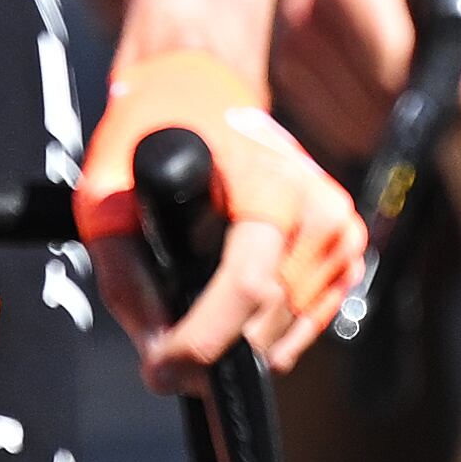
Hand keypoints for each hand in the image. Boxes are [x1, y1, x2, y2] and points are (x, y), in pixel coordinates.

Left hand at [78, 49, 366, 388]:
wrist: (207, 92)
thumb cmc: (158, 134)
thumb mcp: (111, 196)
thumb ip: (126, 278)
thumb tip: (157, 349)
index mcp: (267, 182)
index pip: (247, 284)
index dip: (201, 341)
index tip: (161, 369)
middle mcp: (316, 205)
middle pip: (264, 322)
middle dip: (208, 353)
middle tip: (163, 354)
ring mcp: (340, 230)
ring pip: (285, 335)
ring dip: (236, 348)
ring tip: (194, 322)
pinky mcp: (349, 251)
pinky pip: (304, 327)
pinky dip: (265, 334)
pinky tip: (234, 304)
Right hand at [268, 0, 460, 159]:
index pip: (392, 74)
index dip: (445, 91)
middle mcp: (304, 13)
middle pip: (371, 108)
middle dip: (423, 108)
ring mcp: (288, 42)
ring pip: (350, 126)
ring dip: (396, 117)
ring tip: (427, 77)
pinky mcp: (285, 66)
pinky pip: (331, 126)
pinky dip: (369, 122)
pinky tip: (397, 87)